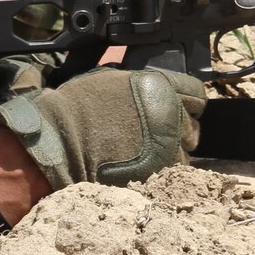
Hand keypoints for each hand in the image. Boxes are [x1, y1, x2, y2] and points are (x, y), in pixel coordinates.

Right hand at [0, 67, 205, 188]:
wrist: (58, 145)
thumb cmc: (76, 109)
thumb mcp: (112, 80)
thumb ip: (142, 84)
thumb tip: (156, 87)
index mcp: (161, 87)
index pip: (196, 93)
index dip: (186, 101)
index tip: (177, 108)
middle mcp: (172, 114)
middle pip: (193, 125)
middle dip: (178, 129)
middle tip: (154, 134)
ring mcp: (169, 146)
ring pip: (185, 151)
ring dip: (171, 152)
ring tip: (143, 153)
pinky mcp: (161, 174)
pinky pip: (172, 173)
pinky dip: (161, 172)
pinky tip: (140, 167)